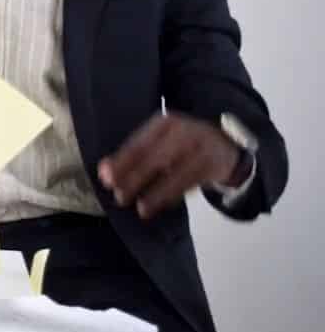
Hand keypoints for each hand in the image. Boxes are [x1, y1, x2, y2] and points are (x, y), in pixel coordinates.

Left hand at [97, 112, 242, 218]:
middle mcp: (183, 130)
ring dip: (155, 192)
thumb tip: (105, 171)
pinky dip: (173, 195)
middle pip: (154, 156)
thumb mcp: (163, 142)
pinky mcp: (215, 163)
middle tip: (118, 196)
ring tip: (140, 208)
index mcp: (164, 123)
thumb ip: (139, 154)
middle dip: (134, 177)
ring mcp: (201, 146)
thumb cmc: (184, 146)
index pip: (138, 143)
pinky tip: (161, 205)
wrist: (227, 149)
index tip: (103, 177)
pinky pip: (190, 182)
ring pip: (174, 172)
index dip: (121, 160)